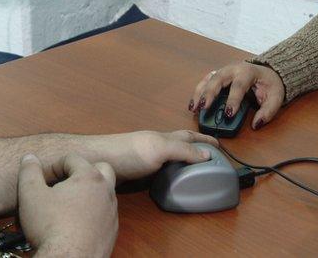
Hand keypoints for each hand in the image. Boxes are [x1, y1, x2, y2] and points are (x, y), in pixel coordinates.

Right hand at [18, 153, 117, 257]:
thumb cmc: (50, 225)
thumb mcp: (30, 195)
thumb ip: (29, 172)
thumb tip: (29, 158)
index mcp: (90, 176)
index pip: (72, 159)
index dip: (54, 165)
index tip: (44, 179)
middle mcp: (106, 190)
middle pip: (100, 168)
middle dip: (83, 171)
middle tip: (65, 184)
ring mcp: (112, 210)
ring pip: (105, 191)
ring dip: (90, 192)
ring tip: (69, 203)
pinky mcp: (113, 228)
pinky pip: (106, 212)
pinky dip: (94, 211)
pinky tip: (77, 221)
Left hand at [94, 130, 218, 181]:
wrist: (97, 161)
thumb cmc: (128, 152)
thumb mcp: (159, 149)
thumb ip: (183, 150)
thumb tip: (208, 155)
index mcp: (164, 138)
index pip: (189, 137)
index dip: (204, 140)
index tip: (220, 146)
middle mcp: (157, 146)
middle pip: (181, 145)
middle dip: (197, 148)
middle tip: (211, 159)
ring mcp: (147, 159)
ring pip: (171, 158)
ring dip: (184, 161)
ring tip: (195, 171)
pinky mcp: (138, 172)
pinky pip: (161, 170)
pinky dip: (171, 173)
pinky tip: (171, 181)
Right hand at [188, 61, 284, 128]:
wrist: (266, 71)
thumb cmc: (269, 84)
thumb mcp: (275, 97)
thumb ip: (268, 111)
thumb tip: (256, 124)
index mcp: (248, 72)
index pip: (239, 85)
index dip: (233, 100)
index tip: (229, 114)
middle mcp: (233, 69)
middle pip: (218, 79)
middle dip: (209, 93)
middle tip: (203, 107)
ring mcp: (223, 71)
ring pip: (208, 80)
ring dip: (199, 93)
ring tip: (194, 108)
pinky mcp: (217, 75)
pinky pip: (205, 82)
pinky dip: (198, 92)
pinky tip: (193, 104)